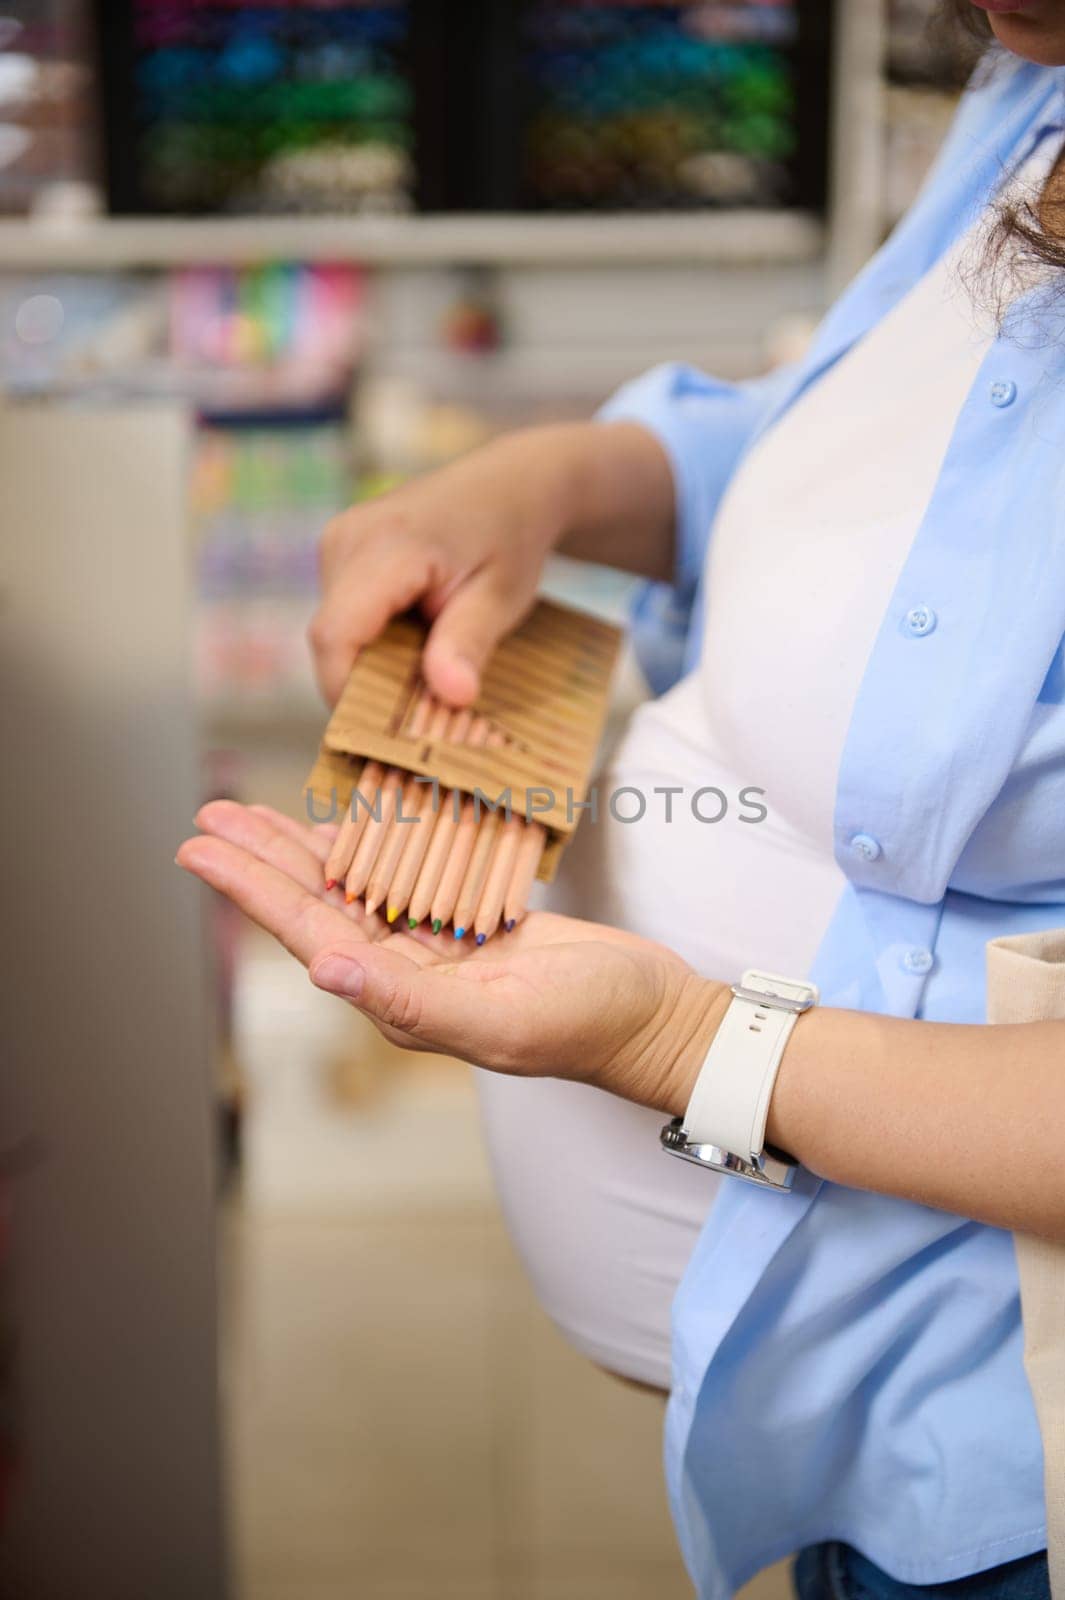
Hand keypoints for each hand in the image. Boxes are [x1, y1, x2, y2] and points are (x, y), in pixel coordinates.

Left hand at [177, 802, 726, 1114]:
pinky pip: (404, 877)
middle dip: (260, 858)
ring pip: (353, 887)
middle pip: (315, 903)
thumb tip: (324, 970)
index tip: (198, 849)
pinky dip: (371, 845)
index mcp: (400, 999)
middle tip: (209, 813)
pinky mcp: (470, 925)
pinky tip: (348, 822)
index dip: (250, 889)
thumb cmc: (588, 1025)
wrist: (656, 1018)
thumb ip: (412, 1002)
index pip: (307, 932)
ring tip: (252, 813)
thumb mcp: (500, 1018)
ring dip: (301, 848)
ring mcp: (437, 947)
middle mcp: (406, 972)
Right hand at [309, 425, 590, 707]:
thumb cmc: (511, 538)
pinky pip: (342, 615)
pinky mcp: (339, 550)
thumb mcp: (502, 596)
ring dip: (372, 663)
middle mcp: (348, 538)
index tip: (384, 734)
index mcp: (387, 545)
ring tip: (428, 667)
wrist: (510, 484)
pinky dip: (372, 642)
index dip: (347, 693)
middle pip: (333, 639)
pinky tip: (415, 643)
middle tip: (421, 712)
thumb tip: (450, 696)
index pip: (336, 634)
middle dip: (367, 685)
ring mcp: (338, 541)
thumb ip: (469, 643)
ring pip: (335, 631)